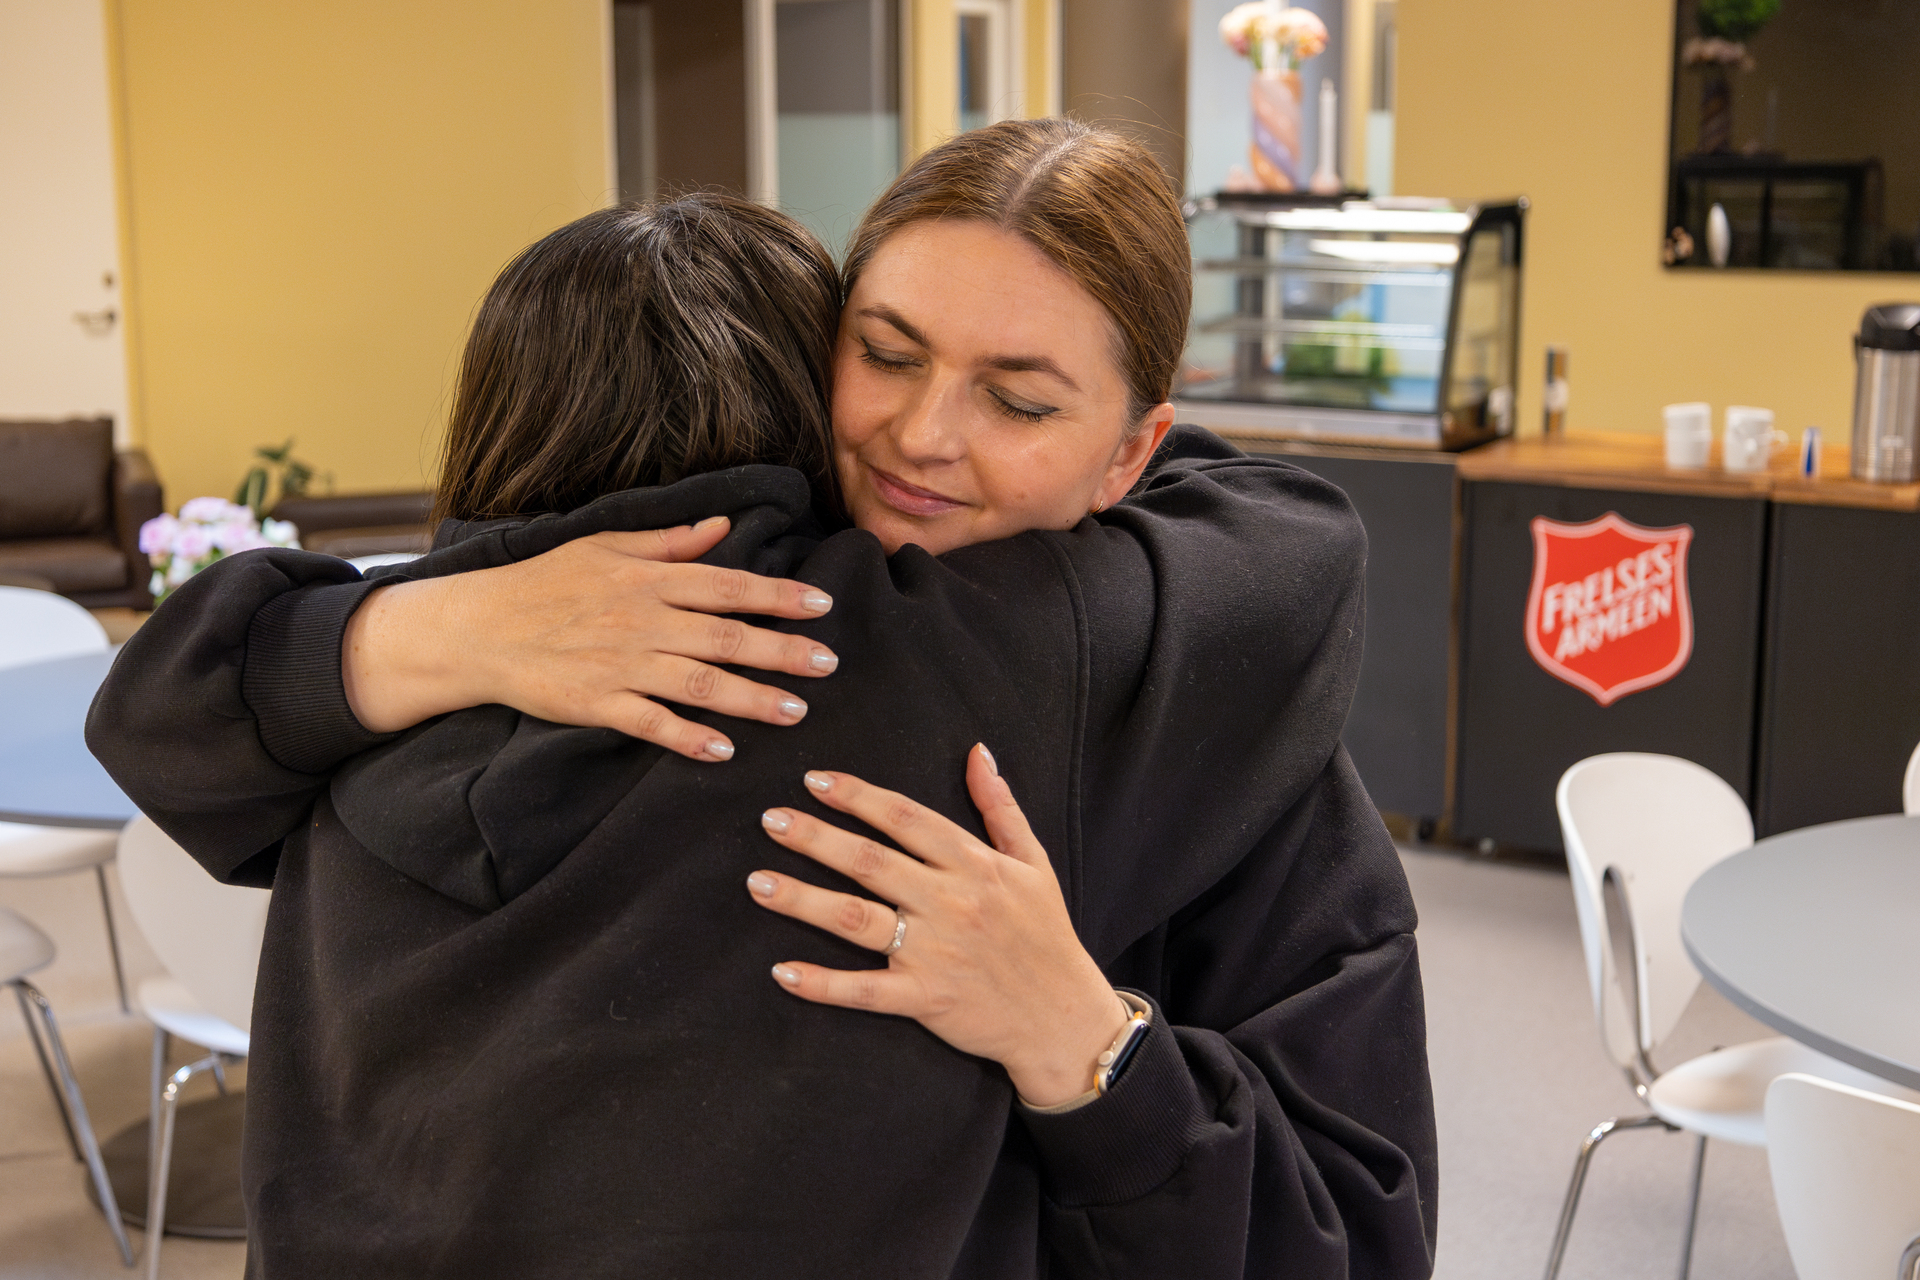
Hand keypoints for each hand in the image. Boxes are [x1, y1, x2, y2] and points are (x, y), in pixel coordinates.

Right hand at [342, 516, 840, 759]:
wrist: (477, 627)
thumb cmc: (544, 582)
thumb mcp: (606, 546)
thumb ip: (671, 542)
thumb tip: (726, 526)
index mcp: (649, 580)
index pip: (729, 586)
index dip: (779, 595)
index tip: (823, 605)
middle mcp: (642, 621)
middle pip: (726, 637)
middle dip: (782, 651)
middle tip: (828, 664)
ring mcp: (620, 665)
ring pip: (699, 684)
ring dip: (751, 698)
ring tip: (795, 711)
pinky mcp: (596, 704)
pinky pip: (650, 724)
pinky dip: (687, 737)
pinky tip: (723, 750)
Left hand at [748, 745, 1129, 1106]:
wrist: (1065, 1018)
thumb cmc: (1049, 936)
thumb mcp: (1034, 863)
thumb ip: (1000, 807)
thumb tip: (978, 752)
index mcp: (974, 865)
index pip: (905, 817)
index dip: (857, 796)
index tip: (815, 780)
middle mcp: (950, 902)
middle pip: (869, 861)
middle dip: (815, 837)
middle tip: (770, 819)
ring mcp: (934, 953)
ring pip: (855, 918)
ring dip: (802, 899)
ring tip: (758, 882)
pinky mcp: (925, 999)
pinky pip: (865, 990)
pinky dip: (822, 983)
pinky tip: (783, 971)